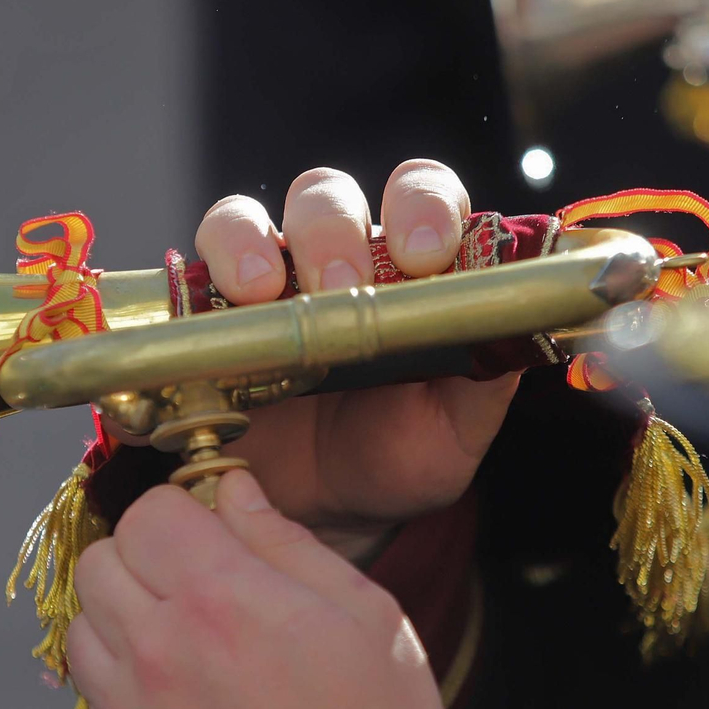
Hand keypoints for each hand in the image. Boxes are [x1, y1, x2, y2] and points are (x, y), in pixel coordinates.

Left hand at [69, 470, 446, 708]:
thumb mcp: (365, 617)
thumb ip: (287, 542)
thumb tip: (236, 491)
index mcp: (223, 599)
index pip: (151, 511)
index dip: (184, 509)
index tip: (211, 526)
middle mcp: (161, 646)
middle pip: (103, 556)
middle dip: (147, 552)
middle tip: (198, 576)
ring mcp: (131, 706)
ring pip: (84, 617)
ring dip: (123, 609)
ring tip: (183, 631)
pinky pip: (89, 681)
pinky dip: (117, 666)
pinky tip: (174, 681)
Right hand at [189, 160, 518, 559]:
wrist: (324, 514)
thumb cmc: (398, 455)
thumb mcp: (455, 430)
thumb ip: (488, 379)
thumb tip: (526, 327)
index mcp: (406, 266)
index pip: (420, 194)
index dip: (423, 206)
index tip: (425, 255)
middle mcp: (332, 257)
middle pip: (326, 195)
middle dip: (331, 228)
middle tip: (335, 283)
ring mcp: (261, 283)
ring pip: (243, 217)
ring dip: (247, 242)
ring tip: (257, 293)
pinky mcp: (202, 319)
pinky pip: (182, 285)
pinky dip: (187, 295)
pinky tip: (201, 331)